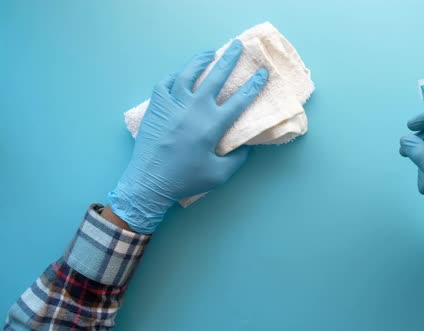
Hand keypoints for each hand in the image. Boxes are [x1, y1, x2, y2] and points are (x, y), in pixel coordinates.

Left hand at [107, 40, 267, 233]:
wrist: (149, 181)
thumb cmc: (185, 179)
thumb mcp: (219, 175)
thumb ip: (237, 159)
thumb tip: (245, 146)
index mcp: (213, 124)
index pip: (240, 99)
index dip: (254, 84)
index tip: (262, 72)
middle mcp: (195, 108)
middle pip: (216, 77)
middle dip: (230, 59)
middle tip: (238, 45)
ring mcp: (173, 104)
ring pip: (189, 73)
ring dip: (201, 60)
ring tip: (210, 51)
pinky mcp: (157, 106)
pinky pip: (166, 82)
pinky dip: (175, 75)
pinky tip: (181, 73)